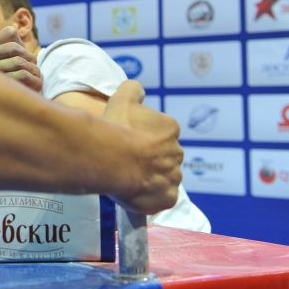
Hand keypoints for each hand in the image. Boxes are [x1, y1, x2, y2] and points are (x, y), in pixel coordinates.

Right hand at [103, 80, 182, 213]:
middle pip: (164, 157)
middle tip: (128, 161)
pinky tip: (134, 192)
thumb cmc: (117, 128)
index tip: (130, 142)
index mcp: (170, 129)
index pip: (162, 134)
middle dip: (151, 159)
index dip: (144, 138)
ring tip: (129, 179)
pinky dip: (152, 197)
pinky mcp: (168, 198)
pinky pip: (162, 198)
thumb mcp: (121, 99)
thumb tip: (139, 90)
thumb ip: (132, 89)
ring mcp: (174, 177)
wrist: (111, 158)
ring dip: (152, 179)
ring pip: (164, 178)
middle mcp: (177, 152)